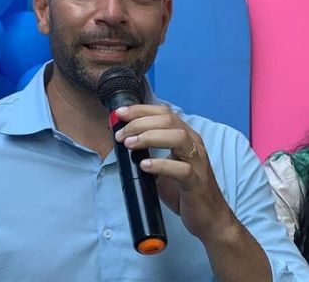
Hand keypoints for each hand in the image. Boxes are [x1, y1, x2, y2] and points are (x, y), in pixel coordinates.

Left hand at [114, 104, 235, 241]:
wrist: (209, 218)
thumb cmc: (182, 190)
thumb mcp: (163, 166)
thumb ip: (147, 152)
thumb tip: (122, 141)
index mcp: (186, 137)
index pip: (164, 112)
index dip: (140, 110)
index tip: (119, 113)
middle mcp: (193, 144)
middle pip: (168, 120)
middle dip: (140, 123)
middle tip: (120, 135)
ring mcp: (198, 162)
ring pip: (178, 137)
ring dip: (150, 137)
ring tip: (130, 144)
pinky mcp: (197, 182)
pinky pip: (182, 169)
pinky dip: (161, 164)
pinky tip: (144, 166)